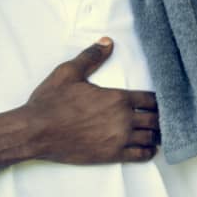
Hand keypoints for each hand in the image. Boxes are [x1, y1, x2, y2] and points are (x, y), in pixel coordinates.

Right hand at [24, 37, 159, 163]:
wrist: (34, 131)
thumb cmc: (50, 102)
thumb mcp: (68, 73)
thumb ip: (91, 57)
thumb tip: (107, 41)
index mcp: (118, 98)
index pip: (151, 99)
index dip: (159, 100)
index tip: (162, 101)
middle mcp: (123, 118)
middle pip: (156, 119)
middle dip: (161, 117)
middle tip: (162, 117)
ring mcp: (119, 138)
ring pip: (151, 137)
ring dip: (157, 134)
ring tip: (158, 132)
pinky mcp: (112, 155)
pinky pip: (140, 155)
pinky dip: (148, 152)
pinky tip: (149, 148)